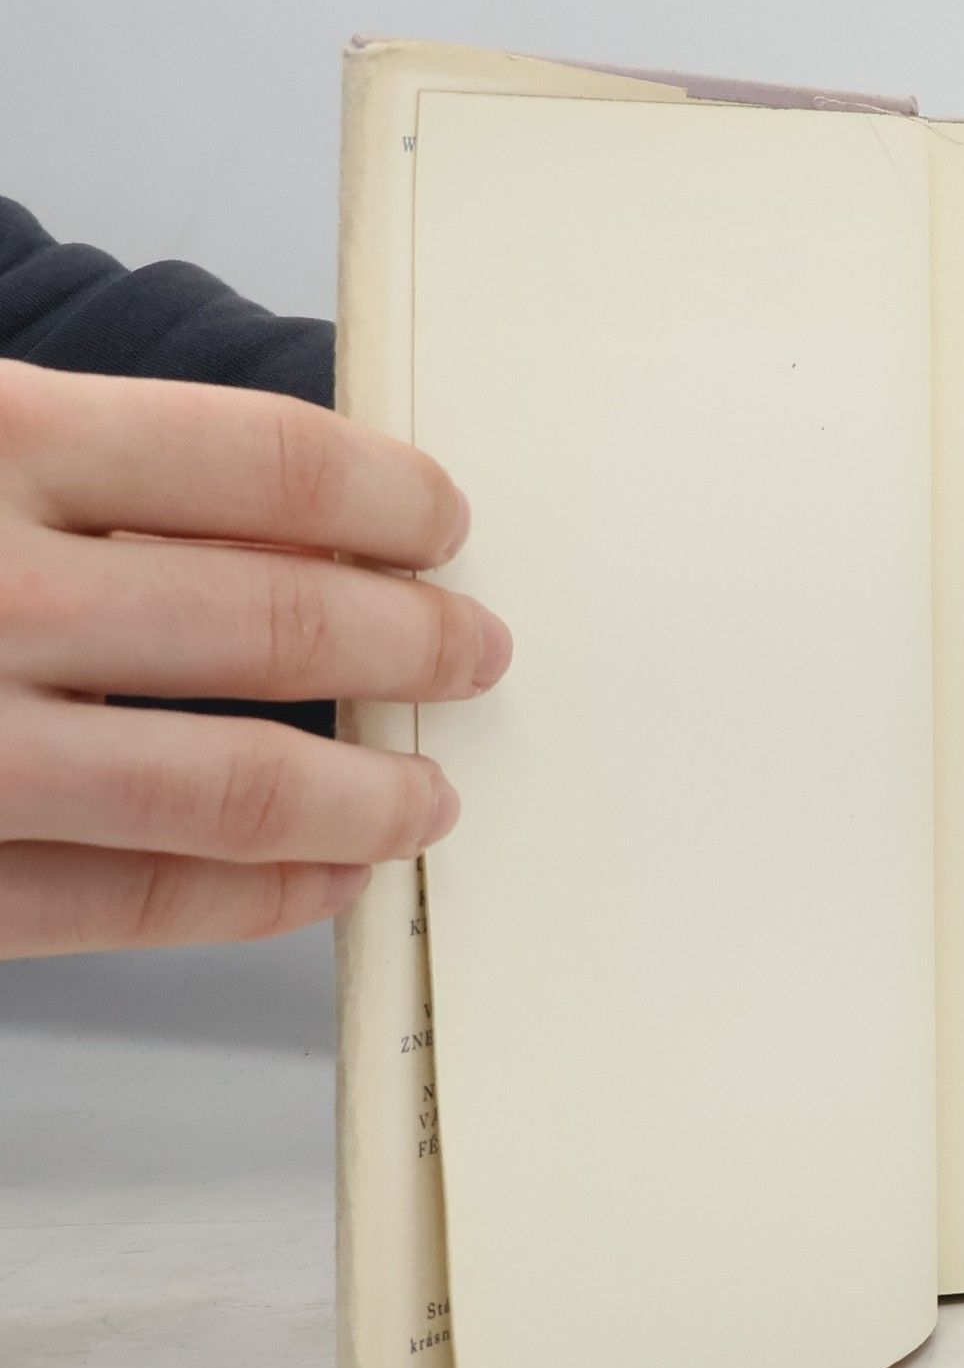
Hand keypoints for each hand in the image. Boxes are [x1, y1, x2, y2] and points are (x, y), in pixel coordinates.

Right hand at [0, 363, 510, 957]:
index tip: (443, 526)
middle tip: (476, 654)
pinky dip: (257, 895)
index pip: (262, 464)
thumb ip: (83, 464)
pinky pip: (134, 903)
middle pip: (278, 620)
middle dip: (412, 643)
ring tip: (429, 799)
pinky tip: (322, 876)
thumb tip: (302, 523)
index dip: (387, 500)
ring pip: (234, 784)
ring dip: (367, 796)